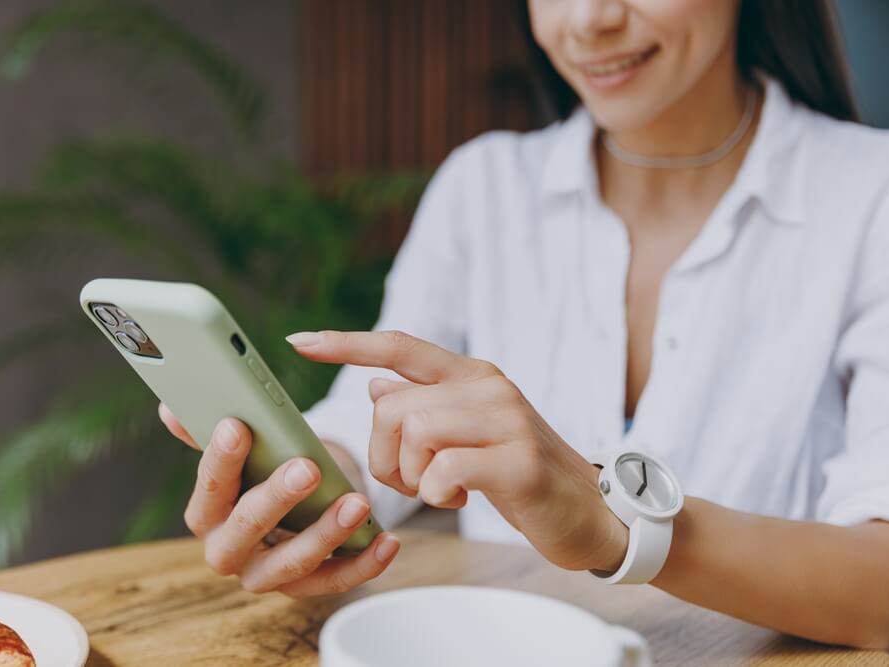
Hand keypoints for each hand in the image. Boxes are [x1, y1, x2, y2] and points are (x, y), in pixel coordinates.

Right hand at [158, 404, 400, 596]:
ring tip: (357, 504)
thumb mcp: (240, 450)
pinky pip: (336, 581)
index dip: (220, 459)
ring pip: (293, 562)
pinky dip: (364, 564)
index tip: (237, 426)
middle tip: (306, 468)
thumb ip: (208, 430)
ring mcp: (266, 574)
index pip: (208, 488)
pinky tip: (387, 541)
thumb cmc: (262, 469)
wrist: (293, 504)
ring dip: (326, 534)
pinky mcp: (307, 586)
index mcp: (206, 514)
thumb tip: (170, 408)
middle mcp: (229, 551)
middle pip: (248, 529)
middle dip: (276, 498)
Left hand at [286, 330, 627, 572]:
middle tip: (413, 480)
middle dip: (385, 454)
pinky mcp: (518, 459)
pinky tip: (461, 497)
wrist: (590, 511)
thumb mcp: (469, 433)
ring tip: (441, 489)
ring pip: (414, 433)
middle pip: (393, 405)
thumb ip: (426, 405)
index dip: (346, 343)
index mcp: (472, 375)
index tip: (298, 340)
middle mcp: (489, 385)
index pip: (400, 346)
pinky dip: (437, 493)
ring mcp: (507, 419)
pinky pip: (443, 470)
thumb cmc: (518, 473)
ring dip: (411, 476)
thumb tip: (376, 384)